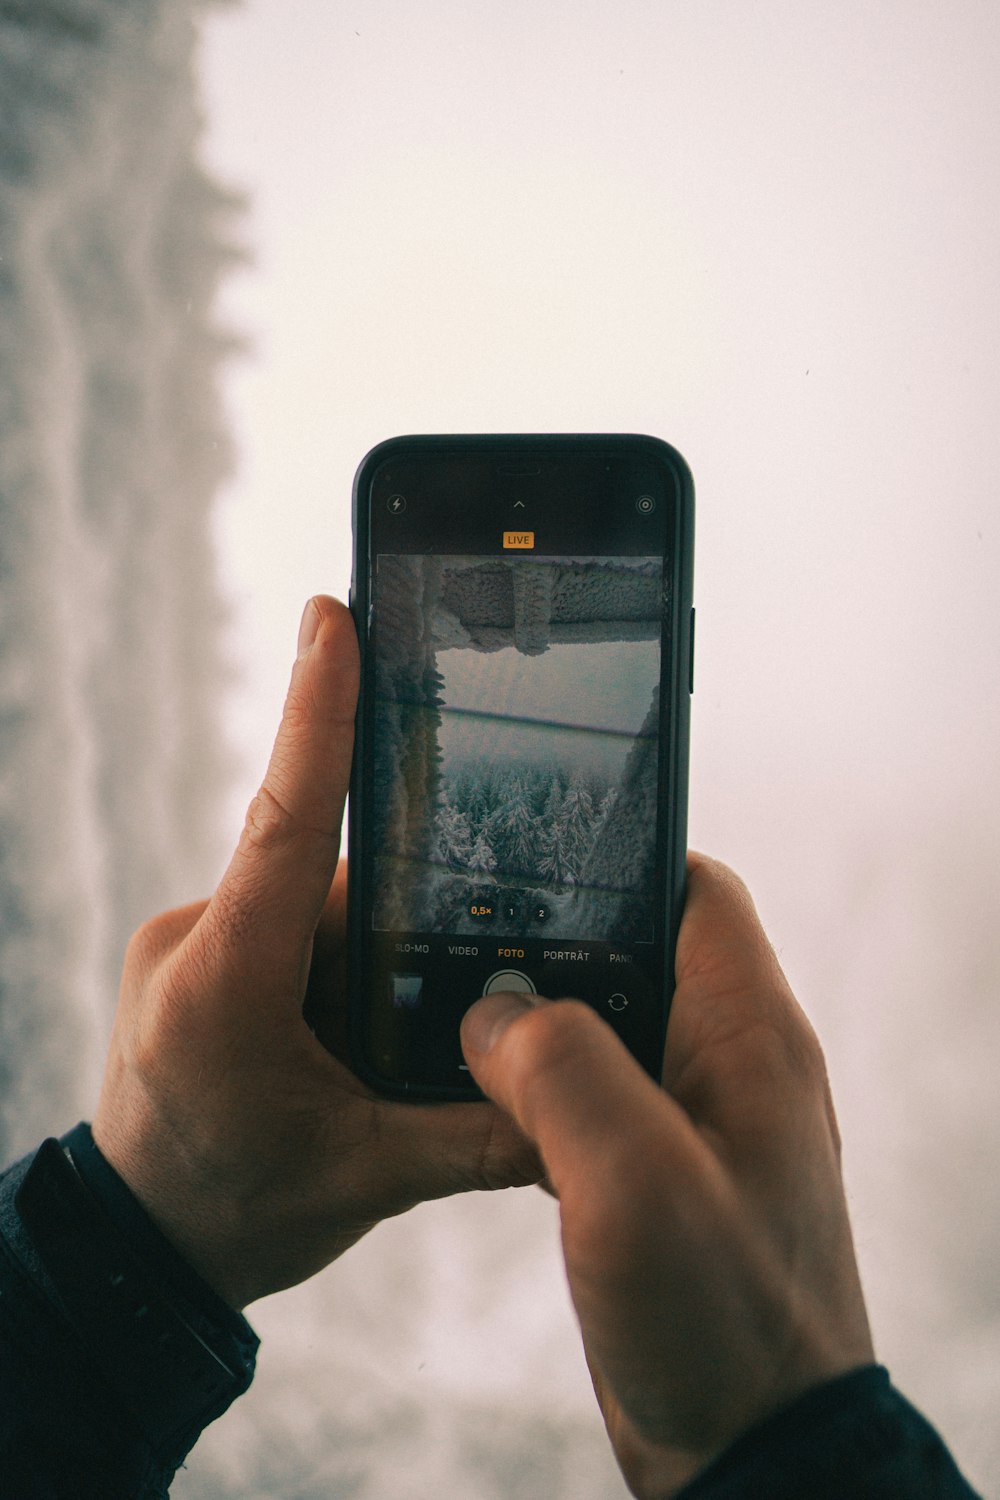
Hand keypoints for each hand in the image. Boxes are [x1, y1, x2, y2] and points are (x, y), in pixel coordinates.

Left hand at [93, 597, 538, 1309]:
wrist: (141, 1243)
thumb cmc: (234, 1210)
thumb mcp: (368, 1179)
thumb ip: (479, 1133)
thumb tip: (585, 1101)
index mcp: (225, 982)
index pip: (283, 822)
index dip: (316, 715)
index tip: (334, 617)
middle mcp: (196, 940)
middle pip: (326, 869)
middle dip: (402, 900)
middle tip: (453, 944)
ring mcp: (190, 942)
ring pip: (313, 899)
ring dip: (372, 941)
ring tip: (396, 1023)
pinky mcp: (199, 953)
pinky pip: (287, 919)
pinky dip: (341, 952)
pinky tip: (366, 1015)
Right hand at [460, 854, 874, 1498]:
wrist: (749, 1453)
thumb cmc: (722, 1323)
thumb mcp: (637, 1181)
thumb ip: (564, 1071)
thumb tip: (492, 1010)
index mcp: (751, 1037)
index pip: (698, 892)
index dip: (617, 862)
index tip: (530, 862)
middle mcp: (729, 1065)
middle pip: (637, 953)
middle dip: (552, 940)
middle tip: (460, 937)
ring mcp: (694, 1122)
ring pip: (606, 1026)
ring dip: (537, 1021)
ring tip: (449, 1015)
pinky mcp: (659, 1176)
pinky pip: (594, 1098)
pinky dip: (538, 1088)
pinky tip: (481, 1102)